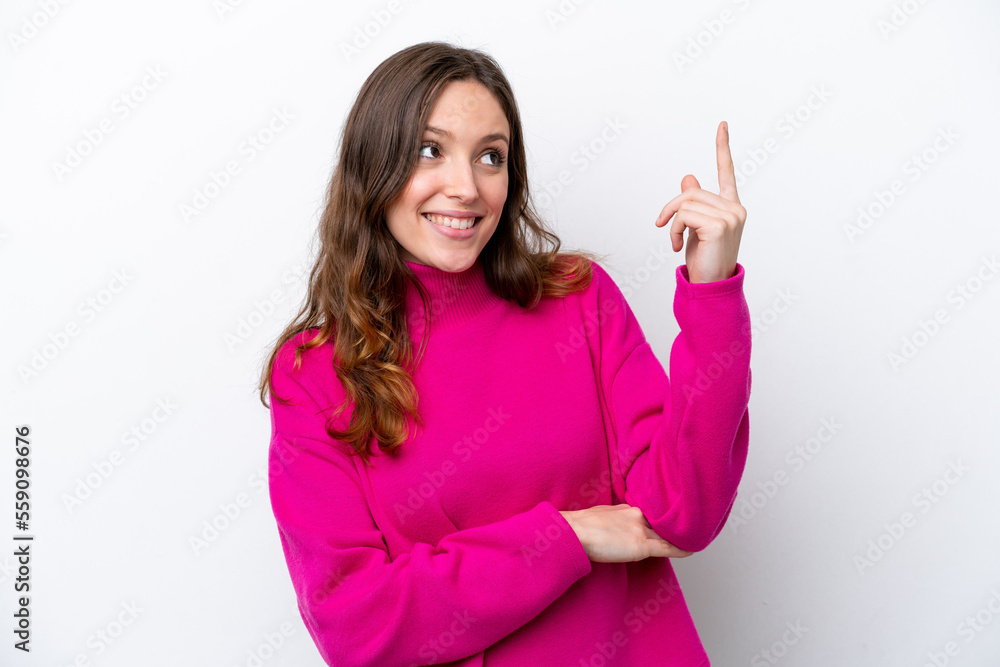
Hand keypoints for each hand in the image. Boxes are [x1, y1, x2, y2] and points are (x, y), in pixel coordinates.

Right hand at [560, 504, 691, 562]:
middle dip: (672, 527)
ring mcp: (640, 529)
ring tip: (692, 538)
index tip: (669, 522)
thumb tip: (614, 529)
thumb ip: (613, 519)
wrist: (574, 532)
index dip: (660, 521)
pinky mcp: (641, 545)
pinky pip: (667, 548)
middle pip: (660, 524)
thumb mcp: (600, 515)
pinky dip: (680, 549)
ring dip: (678, 537)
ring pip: (665, 535)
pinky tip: (690, 550)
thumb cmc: (579, 526)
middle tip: (687, 529)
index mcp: (626, 508)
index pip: (649, 515)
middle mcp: (637, 515)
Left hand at [653, 121, 745, 283]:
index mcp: (731, 207)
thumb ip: (693, 203)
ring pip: (686, 203)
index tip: (722, 125)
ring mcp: (730, 216)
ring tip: (675, 241)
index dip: (722, 148)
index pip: (726, 173)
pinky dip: (674, 229)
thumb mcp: (695, 228)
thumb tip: (688, 178)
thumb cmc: (704, 260)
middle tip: (664, 226)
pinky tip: (678, 246)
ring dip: (672, 222)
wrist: (711, 286)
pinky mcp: (719, 225)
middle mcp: (735, 209)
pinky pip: (684, 215)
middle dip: (671, 209)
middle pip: (692, 192)